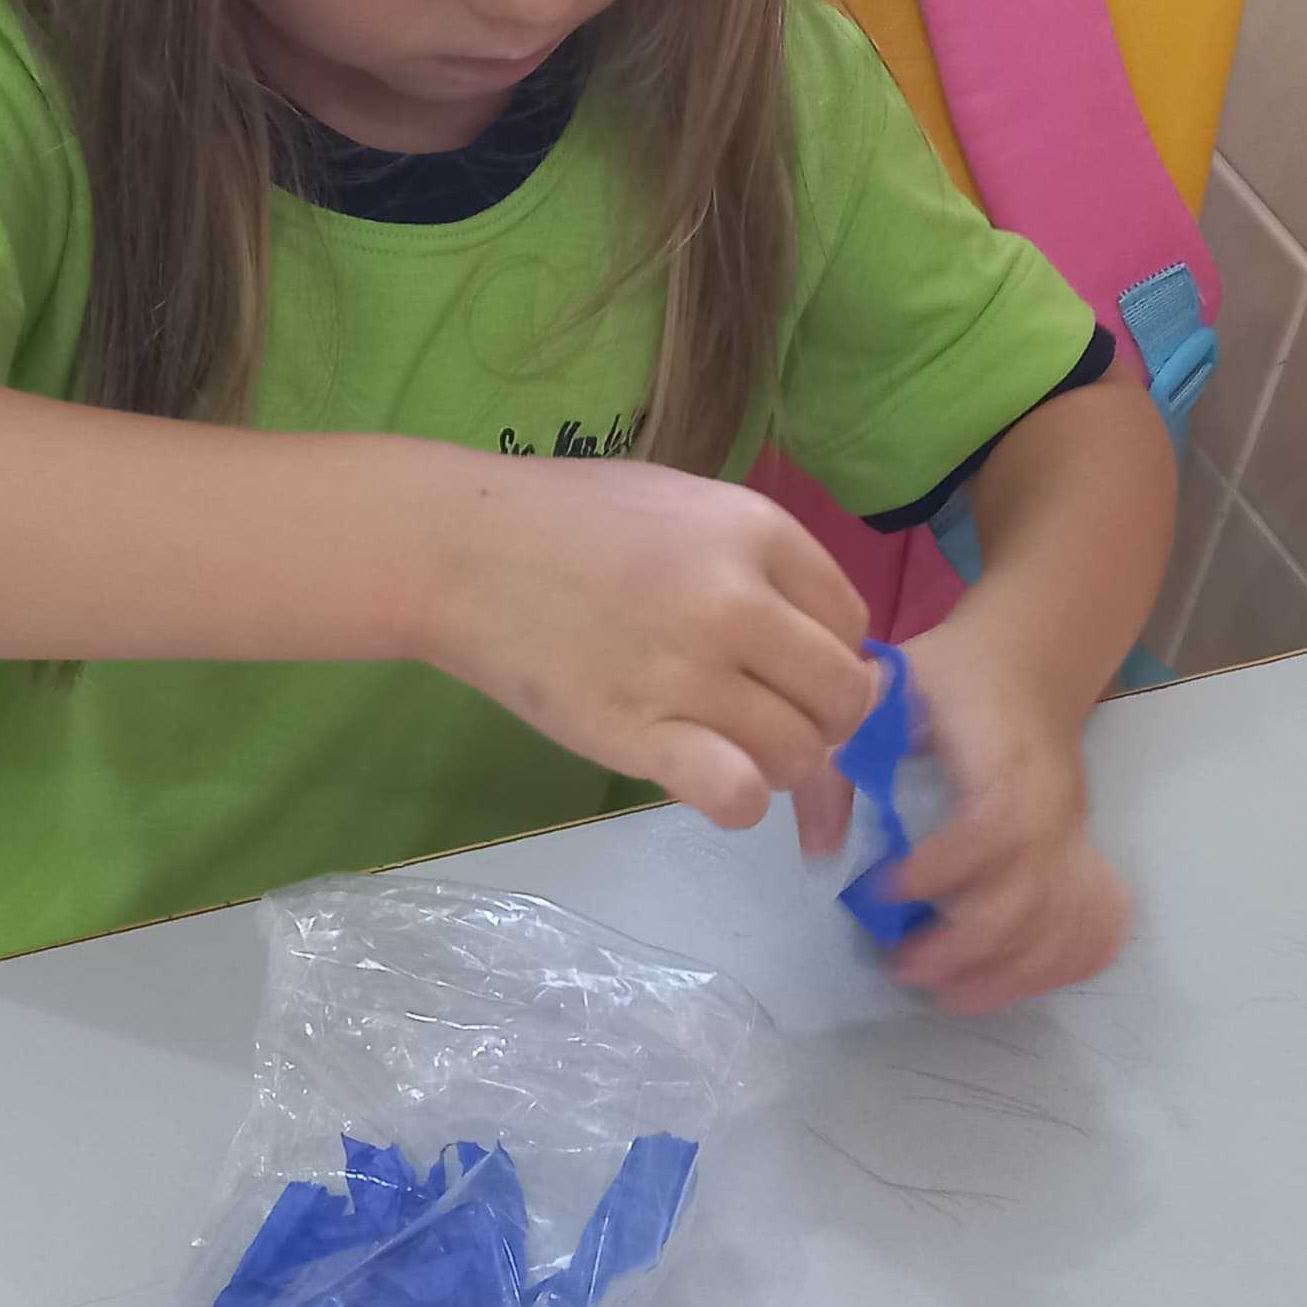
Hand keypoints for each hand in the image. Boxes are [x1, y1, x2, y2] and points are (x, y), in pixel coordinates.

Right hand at [426, 455, 876, 832]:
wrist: (455, 547)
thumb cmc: (565, 518)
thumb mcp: (682, 503)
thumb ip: (756, 560)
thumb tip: (822, 641)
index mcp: (757, 532)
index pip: (851, 623)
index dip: (833, 660)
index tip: (792, 676)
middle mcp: (737, 600)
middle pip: (841, 695)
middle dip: (823, 722)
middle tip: (773, 725)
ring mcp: (688, 670)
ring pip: (799, 753)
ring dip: (779, 767)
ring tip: (729, 750)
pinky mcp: (636, 733)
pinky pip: (736, 793)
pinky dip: (739, 802)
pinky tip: (709, 783)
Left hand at [870, 622, 1131, 1013]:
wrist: (1026, 664)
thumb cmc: (946, 680)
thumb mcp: (881, 692)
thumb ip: (839, 761)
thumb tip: (819, 852)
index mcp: (1007, 760)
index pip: (993, 828)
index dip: (941, 870)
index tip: (880, 889)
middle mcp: (1054, 806)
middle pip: (1030, 895)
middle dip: (963, 946)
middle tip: (900, 965)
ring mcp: (1076, 838)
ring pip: (1062, 926)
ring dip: (1006, 973)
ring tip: (944, 992)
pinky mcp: (1084, 858)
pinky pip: (1094, 927)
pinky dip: (1059, 966)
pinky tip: (1007, 979)